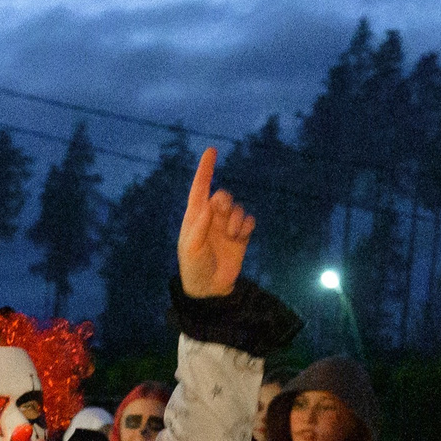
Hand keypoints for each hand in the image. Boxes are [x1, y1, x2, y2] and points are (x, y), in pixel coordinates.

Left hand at [175, 147, 254, 297]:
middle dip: (225, 201)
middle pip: (222, 196)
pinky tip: (240, 237)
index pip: (199, 188)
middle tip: (222, 212)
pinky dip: (246, 226)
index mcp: (194, 217)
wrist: (209, 289)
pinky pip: (249, 220)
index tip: (211, 151)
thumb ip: (200, 226)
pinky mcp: (240, 236)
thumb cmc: (194, 268)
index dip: (205, 170)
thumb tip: (209, 203)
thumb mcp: (192, 249)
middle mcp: (211, 218)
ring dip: (236, 219)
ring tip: (231, 235)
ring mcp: (226, 227)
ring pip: (237, 208)